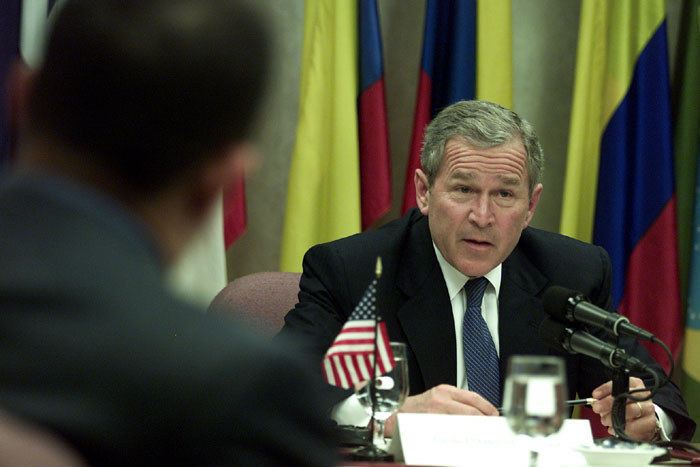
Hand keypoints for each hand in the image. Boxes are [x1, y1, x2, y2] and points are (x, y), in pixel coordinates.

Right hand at [383, 384, 498, 436]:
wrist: (396, 413)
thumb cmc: (417, 407)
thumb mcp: (437, 397)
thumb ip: (455, 401)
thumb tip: (477, 412)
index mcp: (445, 390)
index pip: (473, 397)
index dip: (487, 407)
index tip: (494, 415)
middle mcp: (441, 399)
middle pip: (471, 410)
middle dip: (484, 420)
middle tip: (491, 427)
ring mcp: (435, 412)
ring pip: (463, 421)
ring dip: (475, 428)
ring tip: (481, 433)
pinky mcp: (430, 423)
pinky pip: (451, 430)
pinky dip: (461, 435)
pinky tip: (465, 438)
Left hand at [591, 377, 656, 440]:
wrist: (643, 421)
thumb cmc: (627, 407)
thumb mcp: (618, 398)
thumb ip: (607, 398)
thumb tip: (595, 403)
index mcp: (635, 384)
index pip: (620, 384)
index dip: (605, 389)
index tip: (595, 395)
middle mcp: (643, 395)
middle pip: (625, 397)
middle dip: (608, 403)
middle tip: (597, 409)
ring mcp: (648, 409)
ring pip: (630, 411)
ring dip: (614, 417)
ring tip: (605, 421)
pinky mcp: (650, 422)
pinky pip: (634, 426)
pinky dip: (621, 428)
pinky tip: (614, 428)